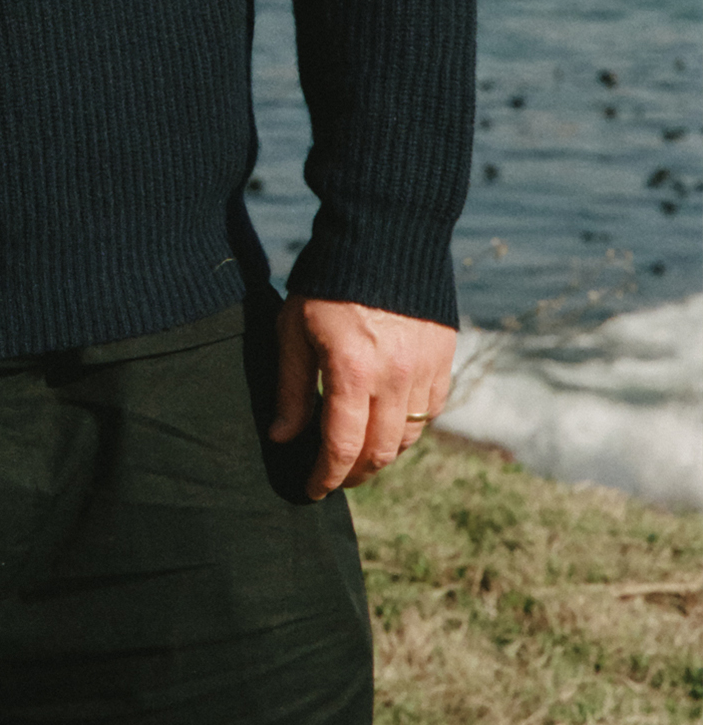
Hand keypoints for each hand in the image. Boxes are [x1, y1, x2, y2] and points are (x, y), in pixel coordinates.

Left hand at [270, 298, 456, 499]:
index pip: (343, 447)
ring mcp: (425, 369)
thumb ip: (292, 388)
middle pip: (380, 451)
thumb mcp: (294, 330)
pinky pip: (430, 411)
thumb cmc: (326, 282)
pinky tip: (387, 422)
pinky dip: (409, 426)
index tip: (311, 490)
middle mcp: (395, 377)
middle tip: (334, 478)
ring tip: (357, 453)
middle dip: (354, 474)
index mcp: (353, 371)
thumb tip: (282, 438)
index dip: (326, 477)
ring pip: (408, 437)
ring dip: (382, 453)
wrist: (383, 234)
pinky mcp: (444, 359)